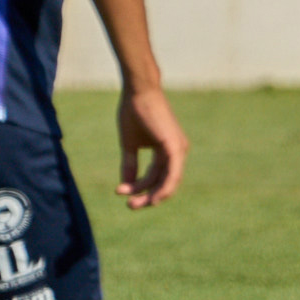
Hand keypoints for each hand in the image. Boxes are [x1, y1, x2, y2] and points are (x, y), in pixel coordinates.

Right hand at [117, 85, 186, 208]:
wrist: (138, 93)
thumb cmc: (134, 114)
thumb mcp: (130, 145)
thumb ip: (130, 165)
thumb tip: (126, 185)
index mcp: (168, 152)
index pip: (157, 178)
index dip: (140, 188)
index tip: (121, 192)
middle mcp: (177, 152)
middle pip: (164, 183)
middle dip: (147, 197)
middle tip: (130, 206)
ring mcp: (178, 150)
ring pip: (168, 182)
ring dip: (151, 195)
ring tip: (132, 203)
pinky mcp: (174, 147)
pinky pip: (172, 174)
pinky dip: (163, 187)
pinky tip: (152, 198)